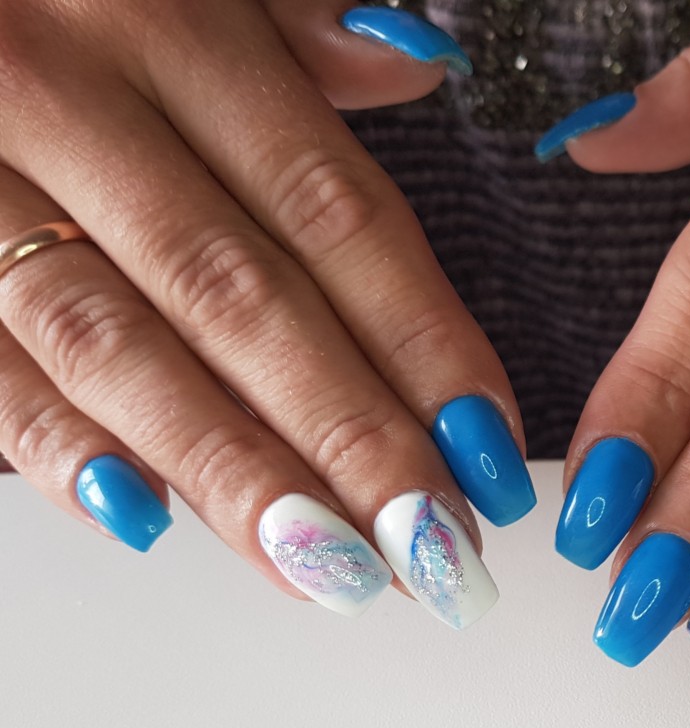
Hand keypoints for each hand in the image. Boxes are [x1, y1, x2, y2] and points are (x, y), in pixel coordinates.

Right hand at [0, 0, 536, 628]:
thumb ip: (299, 26)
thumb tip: (416, 62)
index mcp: (170, 22)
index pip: (334, 211)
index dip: (422, 338)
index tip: (488, 445)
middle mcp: (71, 96)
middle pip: (242, 298)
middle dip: (349, 437)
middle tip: (434, 546)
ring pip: (119, 346)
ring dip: (234, 475)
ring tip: (334, 570)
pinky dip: (61, 447)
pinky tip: (151, 523)